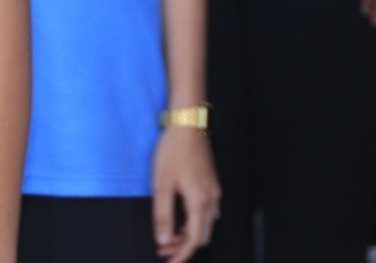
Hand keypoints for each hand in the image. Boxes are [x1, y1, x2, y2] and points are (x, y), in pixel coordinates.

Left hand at [151, 125, 219, 262]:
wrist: (188, 125)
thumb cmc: (173, 153)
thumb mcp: (161, 186)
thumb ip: (163, 217)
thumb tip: (164, 242)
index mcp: (200, 201)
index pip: (194, 240)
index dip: (181, 256)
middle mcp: (212, 198)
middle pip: (203, 235)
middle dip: (184, 248)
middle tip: (163, 252)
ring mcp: (214, 190)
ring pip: (206, 224)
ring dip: (189, 236)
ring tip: (168, 238)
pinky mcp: (211, 183)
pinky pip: (207, 212)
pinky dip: (194, 223)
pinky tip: (180, 220)